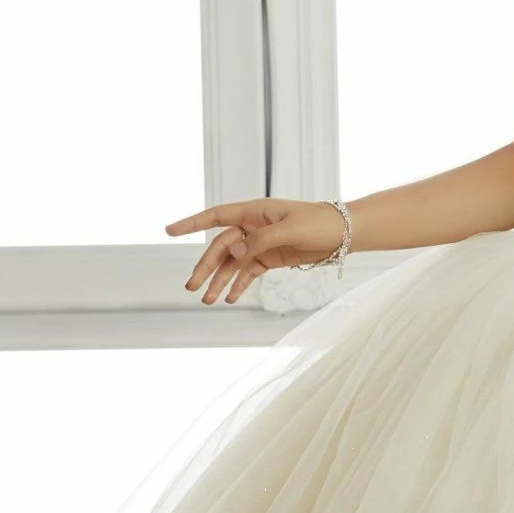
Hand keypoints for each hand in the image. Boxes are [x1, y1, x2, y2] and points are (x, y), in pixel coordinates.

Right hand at [166, 199, 343, 304]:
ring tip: (208, 300)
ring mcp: (261, 244)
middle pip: (221, 248)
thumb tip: (234, 251)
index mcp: (254, 212)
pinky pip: (249, 273)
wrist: (344, 234)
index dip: (191, 223)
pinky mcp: (271, 258)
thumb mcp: (290, 229)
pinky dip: (239, 285)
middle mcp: (252, 227)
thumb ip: (261, 240)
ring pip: (233, 264)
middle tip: (191, 287)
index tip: (169, 231)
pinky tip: (230, 299)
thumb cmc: (319, 223)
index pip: (216, 216)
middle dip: (206, 267)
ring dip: (220, 281)